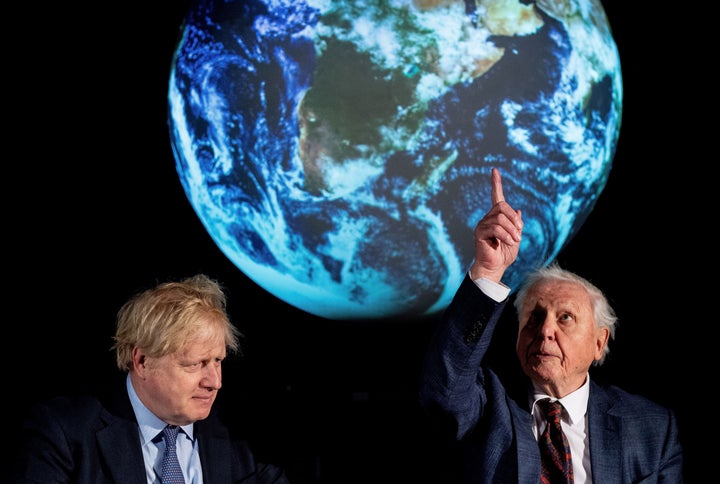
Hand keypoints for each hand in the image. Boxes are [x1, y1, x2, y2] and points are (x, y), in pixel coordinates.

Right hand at [469, 168, 522, 282]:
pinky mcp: (479, 232)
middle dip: (515, 219)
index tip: (495, 170)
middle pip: (503, 206)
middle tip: (519, 234)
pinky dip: (506, 235)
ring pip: (501, 218)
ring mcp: (482, 224)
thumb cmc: (504, 255)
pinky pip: (496, 228)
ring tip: (514, 241)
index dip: (496, 183)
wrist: (495, 268)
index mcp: (497, 217)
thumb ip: (517, 225)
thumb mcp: (516, 238)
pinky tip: (508, 242)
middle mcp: (488, 218)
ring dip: (512, 230)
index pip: (496, 197)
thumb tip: (518, 210)